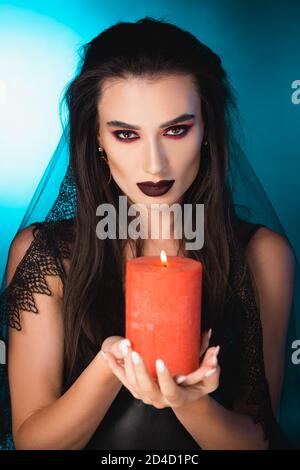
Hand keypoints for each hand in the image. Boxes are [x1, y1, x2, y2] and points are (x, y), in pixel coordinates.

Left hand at [102, 330, 219, 409]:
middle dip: (138, 369)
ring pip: (131, 383)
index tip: (160, 361)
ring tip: (122, 347)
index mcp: (176, 398)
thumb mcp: (208, 380)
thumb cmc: (196, 385)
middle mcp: (158, 400)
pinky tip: (105, 354)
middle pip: (145, 387)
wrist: (182, 395)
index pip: (169, 390)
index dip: (164, 377)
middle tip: (135, 351)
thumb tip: (216, 349)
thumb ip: (212, 366)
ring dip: (124, 366)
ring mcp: (145, 396)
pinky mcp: (136, 389)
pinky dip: (113, 367)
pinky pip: (122, 379)